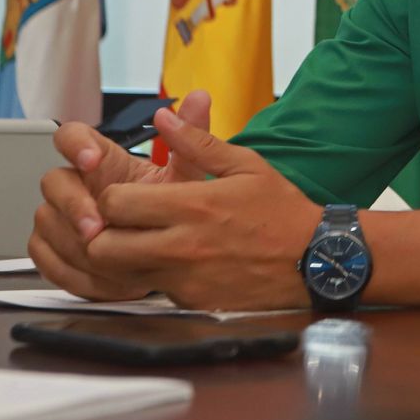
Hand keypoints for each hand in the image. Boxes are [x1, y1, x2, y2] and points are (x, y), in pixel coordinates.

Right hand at [29, 91, 212, 300]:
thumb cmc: (172, 206)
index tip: (92, 159)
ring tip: (110, 260)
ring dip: (74, 244)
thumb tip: (201, 97)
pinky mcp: (52, 248)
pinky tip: (103, 279)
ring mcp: (59, 217)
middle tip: (97, 227)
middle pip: (53, 183)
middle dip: (73, 205)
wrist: (168, 247)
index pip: (71, 136)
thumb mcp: (187, 176)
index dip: (76, 144)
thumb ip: (193, 139)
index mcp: (103, 161)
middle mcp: (75, 184)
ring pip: (45, 222)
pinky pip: (44, 258)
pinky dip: (71, 271)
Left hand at [84, 109, 322, 310]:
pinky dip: (156, 277)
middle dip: (103, 234)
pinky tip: (179, 262)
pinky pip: (154, 289)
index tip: (126, 196)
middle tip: (121, 224)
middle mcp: (183, 246)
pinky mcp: (193, 302)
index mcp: (194, 205)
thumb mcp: (246, 165)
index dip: (110, 198)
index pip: (116, 204)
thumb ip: (198, 141)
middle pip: (104, 248)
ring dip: (124, 259)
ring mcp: (186, 279)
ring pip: (122, 275)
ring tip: (145, 242)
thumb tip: (163, 117)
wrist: (316, 259)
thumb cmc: (282, 210)